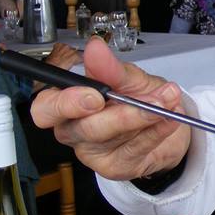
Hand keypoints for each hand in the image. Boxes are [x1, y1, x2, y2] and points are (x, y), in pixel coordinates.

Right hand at [31, 38, 190, 179]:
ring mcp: (93, 153)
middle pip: (83, 128)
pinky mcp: (115, 168)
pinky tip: (169, 118)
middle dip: (119, 114)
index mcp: (65, 105)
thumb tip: (95, 47)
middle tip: (146, 100)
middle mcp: (74, 131)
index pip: (46, 109)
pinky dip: (156, 131)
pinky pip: (135, 150)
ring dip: (145, 116)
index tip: (94, 94)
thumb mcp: (127, 77)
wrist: (166, 121)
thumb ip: (109, 68)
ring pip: (114, 138)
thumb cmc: (136, 96)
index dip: (65, 104)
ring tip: (167, 99)